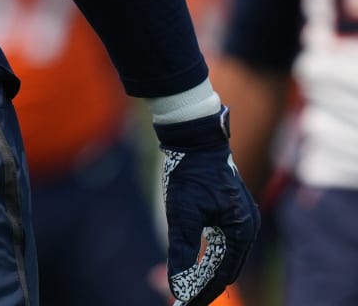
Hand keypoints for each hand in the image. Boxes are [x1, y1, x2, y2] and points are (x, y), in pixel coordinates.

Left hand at [155, 107, 260, 305]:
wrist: (193, 138)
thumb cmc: (189, 172)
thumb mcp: (183, 212)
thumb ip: (183, 250)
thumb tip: (179, 286)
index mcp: (241, 231)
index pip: (221, 274)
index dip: (201, 293)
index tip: (182, 305)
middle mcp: (247, 228)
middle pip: (226, 270)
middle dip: (205, 288)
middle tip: (182, 302)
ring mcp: (241, 220)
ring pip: (225, 258)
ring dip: (207, 274)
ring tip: (186, 290)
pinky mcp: (231, 212)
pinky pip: (222, 244)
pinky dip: (209, 258)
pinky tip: (194, 266)